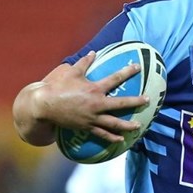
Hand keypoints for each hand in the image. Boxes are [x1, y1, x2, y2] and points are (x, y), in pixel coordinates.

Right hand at [20, 51, 149, 143]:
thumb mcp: (72, 72)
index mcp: (94, 89)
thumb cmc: (58, 87)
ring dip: (127, 125)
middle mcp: (96, 104)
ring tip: (138, 126)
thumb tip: (94, 52)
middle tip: (148, 101)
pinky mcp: (86, 127)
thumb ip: (85, 62)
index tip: (138, 67)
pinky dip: (112, 137)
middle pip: (121, 104)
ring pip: (114, 123)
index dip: (127, 72)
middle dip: (135, 102)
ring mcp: (92, 118)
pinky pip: (102, 134)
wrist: (45, 106)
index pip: (115, 79)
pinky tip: (121, 140)